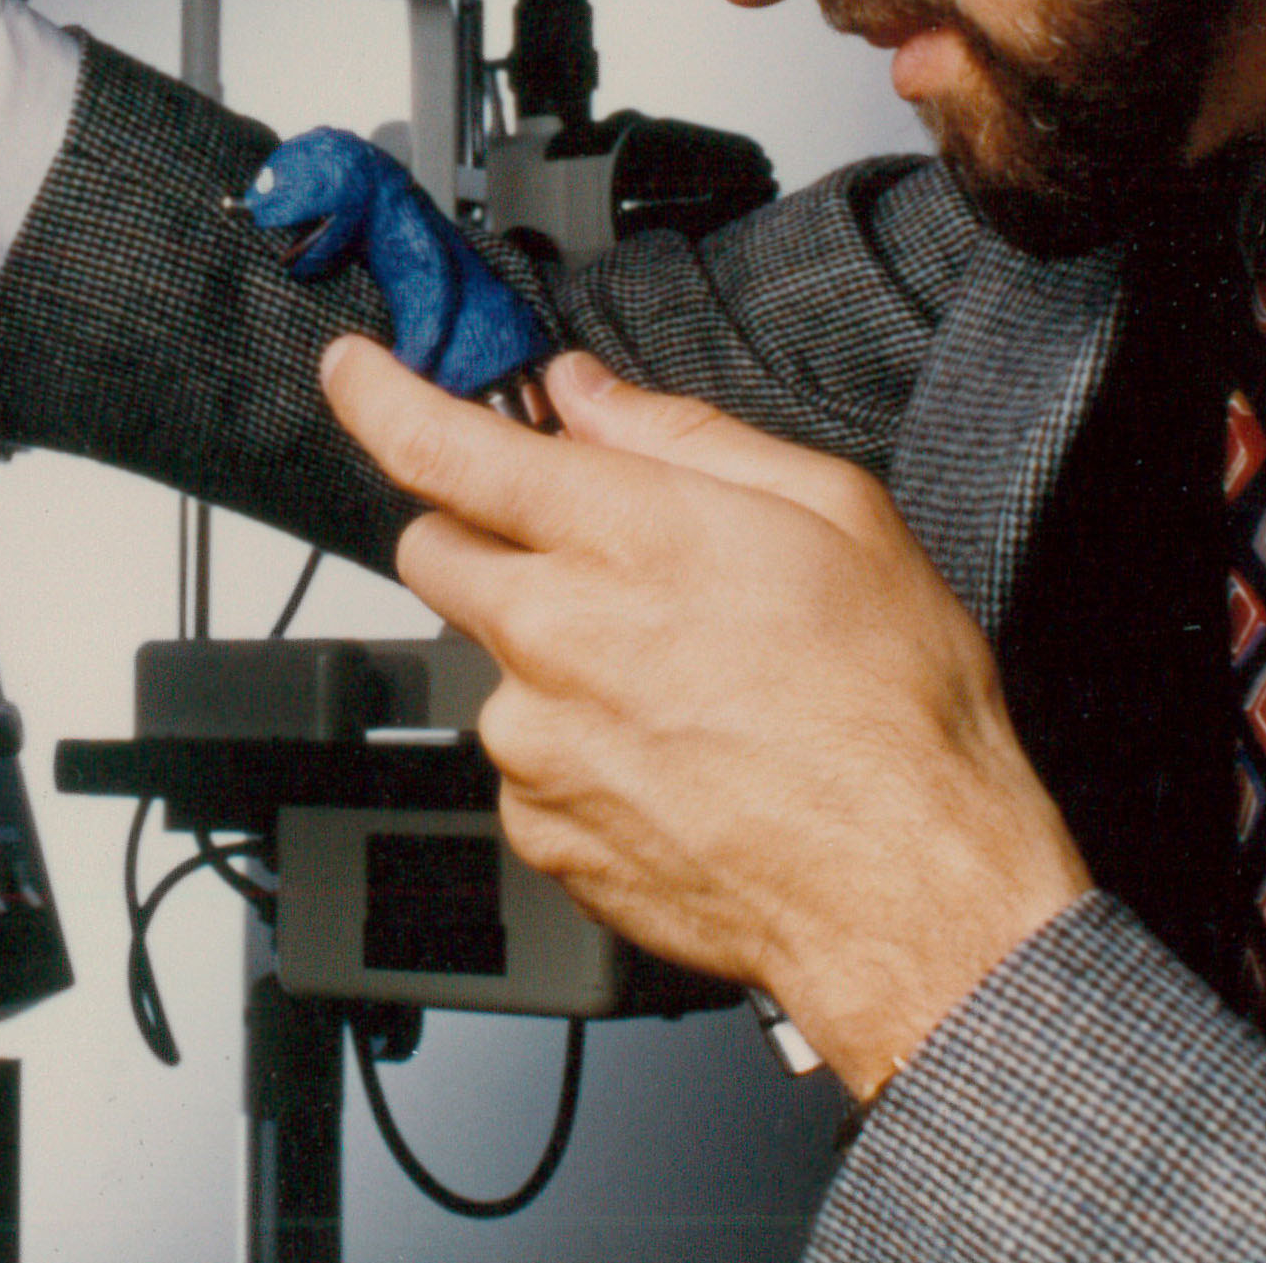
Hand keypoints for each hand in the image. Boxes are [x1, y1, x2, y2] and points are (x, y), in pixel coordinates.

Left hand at [322, 338, 1091, 1092]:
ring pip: (491, 661)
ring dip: (550, 654)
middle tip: (594, 555)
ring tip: (680, 683)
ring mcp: (535, 742)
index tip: (357, 374)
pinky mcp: (539, 829)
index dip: (379, 395)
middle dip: (488, 532)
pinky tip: (672, 755)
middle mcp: (552, 635)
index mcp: (618, 536)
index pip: (438, 445)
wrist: (908, 891)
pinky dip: (575, 748)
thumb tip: (590, 397)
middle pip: (435, 549)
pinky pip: (524, 760)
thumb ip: (683, 436)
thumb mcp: (833, 512)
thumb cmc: (891, 711)